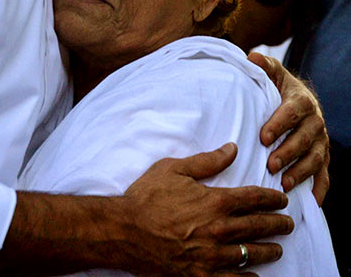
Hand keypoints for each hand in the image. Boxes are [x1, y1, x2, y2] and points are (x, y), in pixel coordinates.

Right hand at [120, 143, 290, 274]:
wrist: (125, 230)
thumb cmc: (147, 196)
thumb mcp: (174, 169)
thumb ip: (207, 161)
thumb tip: (232, 149)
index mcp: (215, 201)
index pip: (253, 199)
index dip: (271, 198)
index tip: (281, 199)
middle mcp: (219, 229)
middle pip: (257, 226)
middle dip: (277, 224)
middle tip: (288, 223)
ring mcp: (212, 255)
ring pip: (250, 254)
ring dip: (268, 250)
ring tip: (277, 249)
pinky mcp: (202, 275)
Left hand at [248, 52, 328, 204]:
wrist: (297, 97)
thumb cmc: (278, 86)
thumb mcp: (272, 73)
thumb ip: (262, 66)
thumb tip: (250, 57)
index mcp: (302, 101)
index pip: (291, 114)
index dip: (278, 125)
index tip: (263, 138)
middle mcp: (315, 122)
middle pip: (304, 139)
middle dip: (288, 153)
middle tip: (271, 165)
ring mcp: (321, 141)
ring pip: (315, 159)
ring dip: (301, 172)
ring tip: (284, 185)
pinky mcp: (323, 156)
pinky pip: (325, 174)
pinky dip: (320, 188)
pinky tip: (312, 202)